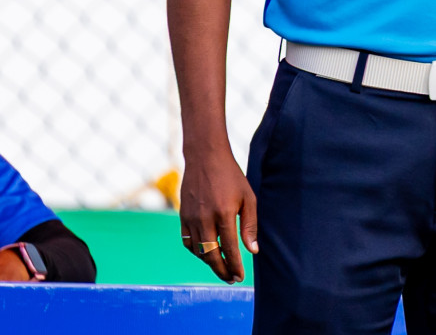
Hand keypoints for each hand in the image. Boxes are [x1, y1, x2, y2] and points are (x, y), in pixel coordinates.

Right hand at [178, 144, 257, 283]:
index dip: (235, 266)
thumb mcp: (248, 197)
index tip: (240, 276)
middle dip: (222, 271)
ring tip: (221, 268)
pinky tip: (207, 253)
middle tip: (231, 279)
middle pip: (212, 255)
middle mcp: (205, 218)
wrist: (205, 157)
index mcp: (224, 213)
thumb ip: (250, 225)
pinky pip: (188, 242)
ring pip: (199, 251)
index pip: (229, 249)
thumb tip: (253, 251)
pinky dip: (197, 252)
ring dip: (210, 263)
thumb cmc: (231, 177)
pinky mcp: (182, 216)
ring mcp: (191, 217)